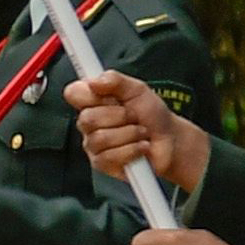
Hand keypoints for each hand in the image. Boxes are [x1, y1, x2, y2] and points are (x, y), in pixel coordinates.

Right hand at [70, 70, 206, 196]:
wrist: (171, 141)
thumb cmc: (153, 116)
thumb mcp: (138, 90)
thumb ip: (116, 81)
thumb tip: (94, 81)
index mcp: (93, 102)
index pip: (73, 93)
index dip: (87, 94)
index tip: (106, 96)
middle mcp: (89, 124)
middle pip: (87, 118)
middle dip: (120, 116)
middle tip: (133, 117)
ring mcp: (93, 145)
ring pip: (100, 138)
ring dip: (130, 134)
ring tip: (141, 133)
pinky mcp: (102, 163)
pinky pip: (110, 156)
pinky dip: (132, 150)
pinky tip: (140, 147)